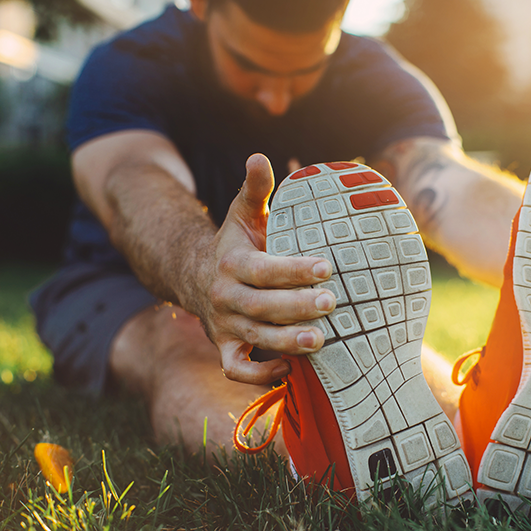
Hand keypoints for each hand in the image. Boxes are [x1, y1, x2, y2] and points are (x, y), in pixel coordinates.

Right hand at [190, 154, 335, 384]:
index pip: (263, 268)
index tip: (327, 268)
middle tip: (332, 304)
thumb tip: (259, 155)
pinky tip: (288, 368)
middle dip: (296, 307)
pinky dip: (258, 374)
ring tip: (320, 340)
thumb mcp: (243, 215)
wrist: (198, 278)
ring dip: (286, 342)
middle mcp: (226, 297)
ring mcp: (225, 326)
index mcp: (232, 263)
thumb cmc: (235, 245)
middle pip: (261, 305)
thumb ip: (255, 189)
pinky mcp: (226, 348)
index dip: (293, 270)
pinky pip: (237, 369)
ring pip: (254, 339)